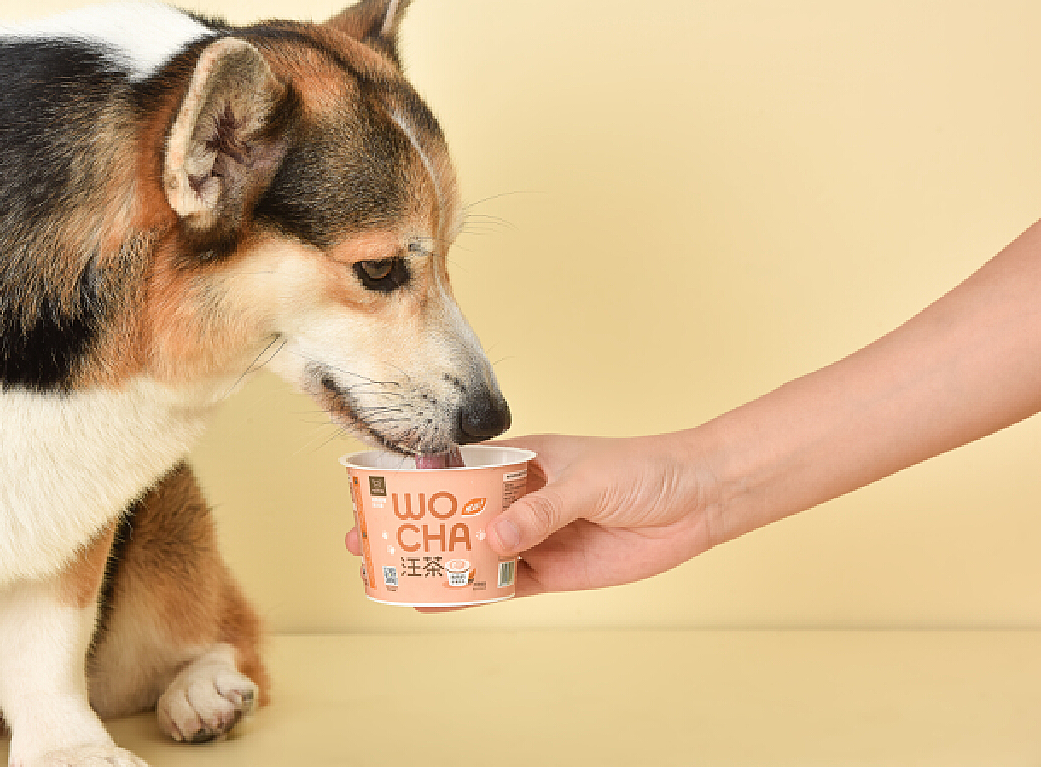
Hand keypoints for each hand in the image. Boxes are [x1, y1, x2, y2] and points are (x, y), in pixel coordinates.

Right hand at [345, 431, 722, 597]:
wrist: (696, 500)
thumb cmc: (642, 469)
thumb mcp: (587, 481)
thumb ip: (540, 511)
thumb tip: (494, 540)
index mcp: (518, 461)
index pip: (455, 471)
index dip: (414, 485)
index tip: (375, 495)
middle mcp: (518, 498)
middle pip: (453, 517)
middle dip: (411, 529)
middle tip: (366, 543)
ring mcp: (533, 536)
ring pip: (472, 554)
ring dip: (435, 565)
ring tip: (390, 575)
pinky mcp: (552, 571)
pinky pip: (504, 585)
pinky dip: (472, 594)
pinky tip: (439, 600)